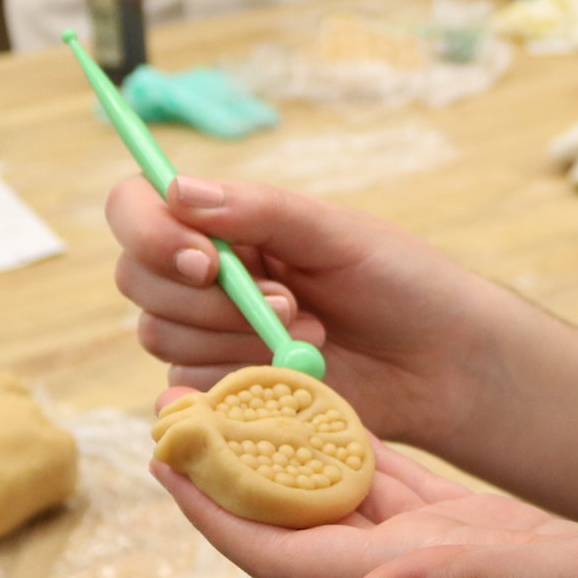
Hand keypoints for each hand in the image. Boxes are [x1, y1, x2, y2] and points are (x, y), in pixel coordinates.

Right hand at [107, 174, 500, 447]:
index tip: (207, 262)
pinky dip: (242, 378)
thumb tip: (177, 188)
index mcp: (229, 220)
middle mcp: (206, 272)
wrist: (442, 363)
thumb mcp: (338, 234)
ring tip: (313, 334)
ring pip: (159, 335)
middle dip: (209, 298)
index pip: (136, 207)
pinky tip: (299, 372)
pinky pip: (190, 386)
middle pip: (137, 278)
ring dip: (236, 338)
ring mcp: (210, 332)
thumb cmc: (402, 282)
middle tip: (291, 303)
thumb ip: (261, 211)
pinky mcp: (223, 389)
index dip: (151, 234)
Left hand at [152, 413, 577, 577]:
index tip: (166, 452)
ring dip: (282, 459)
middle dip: (232, 475)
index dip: (219, 510)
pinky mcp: (480, 536)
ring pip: (337, 505)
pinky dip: (354, 453)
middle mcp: (415, 573)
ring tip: (235, 398)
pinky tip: (336, 418)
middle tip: (180, 405)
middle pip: (294, 526)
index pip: (286, 554)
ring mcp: (445, 555)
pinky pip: (392, 492)